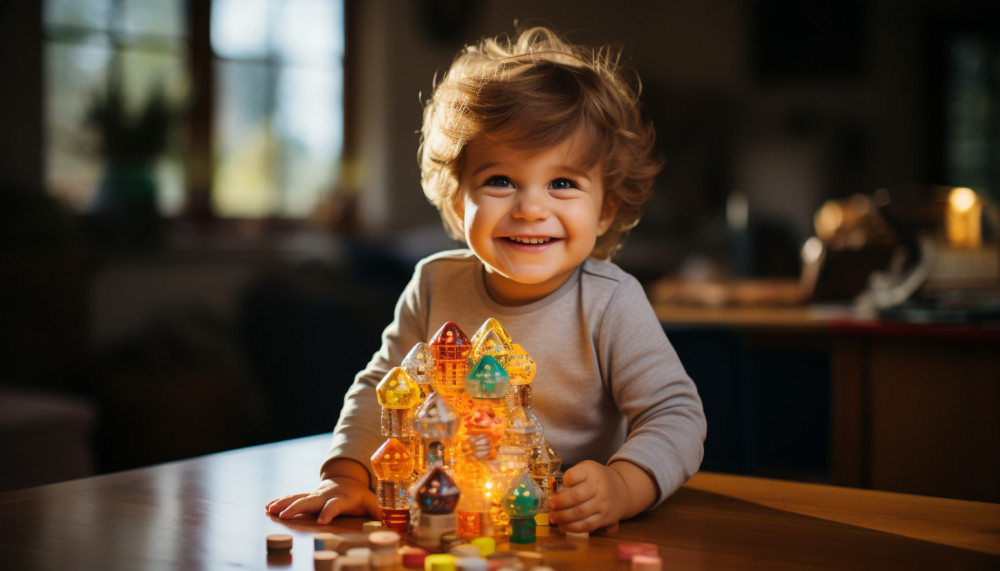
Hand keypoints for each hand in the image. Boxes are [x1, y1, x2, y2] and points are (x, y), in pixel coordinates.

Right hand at [265, 476, 379, 523]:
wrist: (348, 479)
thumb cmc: (360, 496)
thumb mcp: (372, 502)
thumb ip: (378, 512)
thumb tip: (389, 523)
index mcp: (343, 498)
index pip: (335, 505)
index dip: (329, 512)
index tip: (322, 521)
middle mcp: (327, 494)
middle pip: (311, 500)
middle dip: (298, 507)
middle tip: (286, 515)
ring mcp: (316, 493)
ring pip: (299, 497)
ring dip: (285, 504)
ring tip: (271, 510)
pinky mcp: (308, 494)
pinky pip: (293, 497)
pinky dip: (280, 501)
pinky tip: (268, 506)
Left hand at [547, 460, 628, 532]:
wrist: (622, 490)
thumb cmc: (597, 479)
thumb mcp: (587, 469)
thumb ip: (573, 476)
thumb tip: (555, 491)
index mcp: (591, 472)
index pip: (575, 475)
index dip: (565, 480)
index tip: (559, 484)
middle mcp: (599, 487)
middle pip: (576, 496)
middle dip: (560, 502)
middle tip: (551, 504)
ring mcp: (602, 504)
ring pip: (580, 513)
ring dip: (563, 517)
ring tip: (553, 517)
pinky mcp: (604, 518)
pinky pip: (587, 525)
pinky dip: (573, 527)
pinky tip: (563, 526)